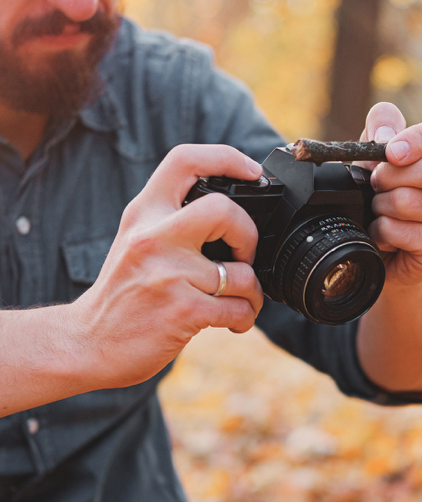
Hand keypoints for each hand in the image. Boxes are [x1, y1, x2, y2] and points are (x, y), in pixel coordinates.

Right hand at [71, 144, 264, 388]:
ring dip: (253, 293)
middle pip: (225, 209)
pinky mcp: (183, 310)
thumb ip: (172, 222)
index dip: (227, 158)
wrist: (86, 344)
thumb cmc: (122, 294)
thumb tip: (231, 217)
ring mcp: (169, 273)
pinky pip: (239, 308)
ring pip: (243, 273)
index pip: (185, 161)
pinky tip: (233, 322)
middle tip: (243, 256)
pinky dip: (246, 317)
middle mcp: (154, 236)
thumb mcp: (136, 242)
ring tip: (241, 301)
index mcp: (144, 213)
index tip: (253, 171)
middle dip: (249, 235)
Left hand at [360, 103, 421, 286]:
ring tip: (380, 208)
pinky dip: (382, 231)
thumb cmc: (390, 187)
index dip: (419, 138)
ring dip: (381, 205)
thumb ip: (381, 124)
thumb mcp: (380, 148)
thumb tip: (385, 136)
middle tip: (375, 184)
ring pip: (411, 201)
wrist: (389, 241)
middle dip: (390, 176)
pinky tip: (385, 232)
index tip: (390, 152)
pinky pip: (404, 232)